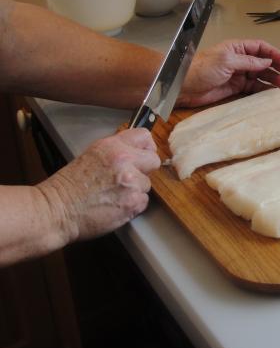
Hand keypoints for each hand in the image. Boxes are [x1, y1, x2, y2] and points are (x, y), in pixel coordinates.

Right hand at [37, 129, 159, 243]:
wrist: (56, 210)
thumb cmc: (69, 186)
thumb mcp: (92, 155)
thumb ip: (116, 151)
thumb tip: (135, 152)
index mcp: (112, 146)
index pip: (145, 137)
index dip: (145, 148)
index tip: (142, 155)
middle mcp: (125, 161)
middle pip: (154, 161)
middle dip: (144, 170)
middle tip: (128, 178)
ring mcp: (131, 182)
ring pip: (147, 184)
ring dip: (135, 190)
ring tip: (114, 194)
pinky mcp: (133, 202)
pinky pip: (143, 201)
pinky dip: (133, 205)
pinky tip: (116, 205)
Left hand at [178, 39, 279, 107]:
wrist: (183, 86)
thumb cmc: (201, 69)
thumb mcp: (227, 60)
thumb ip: (249, 61)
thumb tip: (266, 62)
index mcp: (236, 48)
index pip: (260, 48)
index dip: (274, 54)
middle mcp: (239, 60)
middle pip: (262, 62)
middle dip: (276, 67)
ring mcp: (237, 74)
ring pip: (260, 75)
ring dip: (272, 79)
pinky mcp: (235, 87)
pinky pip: (253, 87)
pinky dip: (263, 89)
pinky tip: (271, 92)